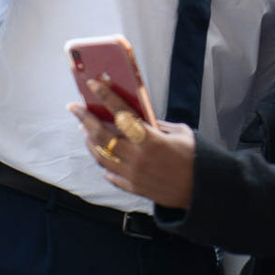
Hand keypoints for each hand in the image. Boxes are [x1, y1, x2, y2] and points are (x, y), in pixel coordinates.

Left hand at [69, 81, 194, 209]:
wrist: (199, 189)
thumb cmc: (193, 156)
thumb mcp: (179, 132)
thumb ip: (157, 124)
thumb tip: (139, 116)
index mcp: (150, 137)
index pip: (121, 112)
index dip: (106, 96)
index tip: (93, 84)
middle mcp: (137, 155)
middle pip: (102, 134)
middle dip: (85, 118)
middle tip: (75, 107)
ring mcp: (132, 173)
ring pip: (100, 154)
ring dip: (89, 140)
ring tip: (84, 129)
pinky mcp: (132, 187)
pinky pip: (110, 173)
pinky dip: (103, 162)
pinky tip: (101, 153)